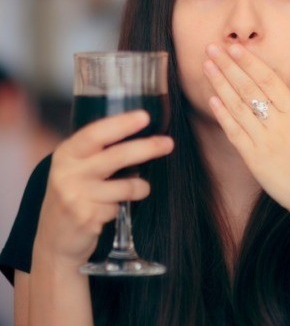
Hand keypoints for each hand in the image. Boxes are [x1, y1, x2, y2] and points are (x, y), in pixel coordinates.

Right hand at [34, 111, 173, 266]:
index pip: (95, 133)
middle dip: (147, 148)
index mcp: (67, 153)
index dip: (121, 124)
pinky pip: (119, 207)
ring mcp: (76, 196)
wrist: (55, 239)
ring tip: (139, 189)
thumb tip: (142, 133)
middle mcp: (68, 172)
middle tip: (168, 143)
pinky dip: (121, 207)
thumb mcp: (77, 168)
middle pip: (116, 156)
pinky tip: (110, 210)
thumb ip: (99, 151)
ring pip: (126, 185)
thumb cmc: (75, 195)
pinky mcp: (86, 217)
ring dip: (141, 187)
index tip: (145, 117)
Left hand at [203, 43, 289, 217]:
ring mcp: (265, 143)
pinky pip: (235, 134)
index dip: (249, 62)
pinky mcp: (256, 162)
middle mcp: (279, 125)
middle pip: (249, 89)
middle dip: (228, 67)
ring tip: (206, 67)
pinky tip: (213, 101)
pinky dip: (223, 116)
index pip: (269, 80)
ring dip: (221, 86)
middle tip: (211, 48)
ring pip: (238, 108)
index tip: (234, 47)